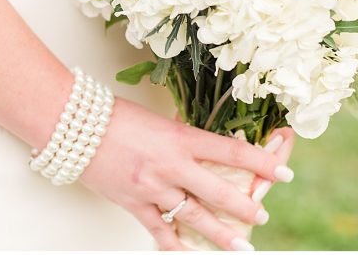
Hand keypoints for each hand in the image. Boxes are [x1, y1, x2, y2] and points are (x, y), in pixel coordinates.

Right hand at [79, 98, 294, 249]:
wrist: (73, 124)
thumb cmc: (114, 115)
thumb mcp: (158, 121)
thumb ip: (182, 139)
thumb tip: (206, 150)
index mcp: (180, 137)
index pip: (232, 151)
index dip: (263, 162)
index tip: (284, 171)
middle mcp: (171, 164)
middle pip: (220, 192)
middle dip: (245, 207)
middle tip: (261, 214)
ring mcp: (152, 187)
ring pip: (195, 217)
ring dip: (220, 234)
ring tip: (240, 246)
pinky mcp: (133, 204)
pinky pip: (159, 231)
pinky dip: (176, 245)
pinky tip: (189, 253)